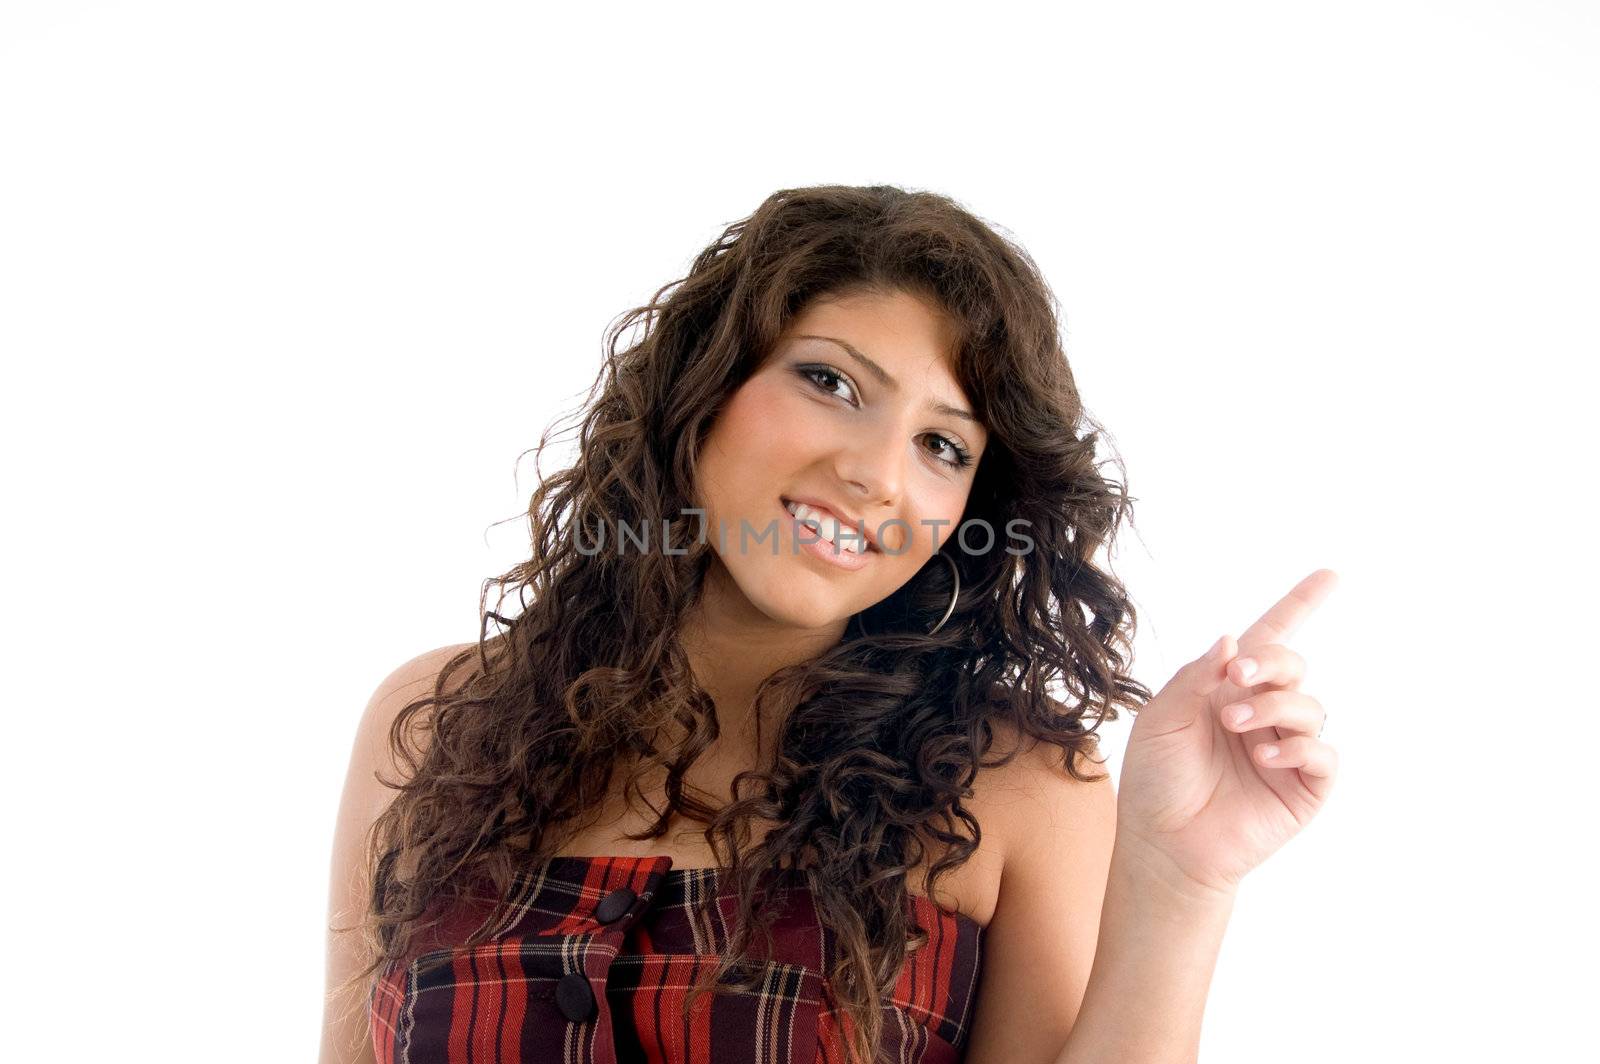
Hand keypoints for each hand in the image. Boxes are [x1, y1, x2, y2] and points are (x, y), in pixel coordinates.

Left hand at [1114, 569, 1339, 897]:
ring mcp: (1286, 749)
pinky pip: (1322, 754)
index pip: (1269, 640)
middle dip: (1274, 663)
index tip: (1330, 576)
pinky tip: (1264, 755)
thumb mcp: (1162, 719)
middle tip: (1240, 676)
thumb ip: (1197, 678)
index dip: (1300, 606)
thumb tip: (1234, 641)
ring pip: (1310, 707)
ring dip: (1276, 706)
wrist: (1164, 843)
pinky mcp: (1304, 787)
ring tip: (1237, 727)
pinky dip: (1299, 746)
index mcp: (1228, 690)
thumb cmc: (1156, 780)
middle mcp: (1262, 713)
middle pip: (1294, 666)